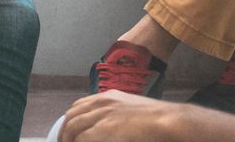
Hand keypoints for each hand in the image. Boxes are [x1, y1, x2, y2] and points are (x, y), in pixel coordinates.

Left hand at [60, 90, 211, 140]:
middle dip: (65, 132)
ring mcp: (103, 114)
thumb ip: (118, 116)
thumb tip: (110, 128)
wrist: (169, 120)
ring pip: (73, 128)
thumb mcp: (133, 110)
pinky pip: (82, 139)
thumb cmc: (158, 119)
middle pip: (72, 116)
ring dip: (68, 140)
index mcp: (109, 96)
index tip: (69, 134)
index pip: (79, 105)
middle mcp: (103, 102)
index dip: (70, 120)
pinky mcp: (105, 128)